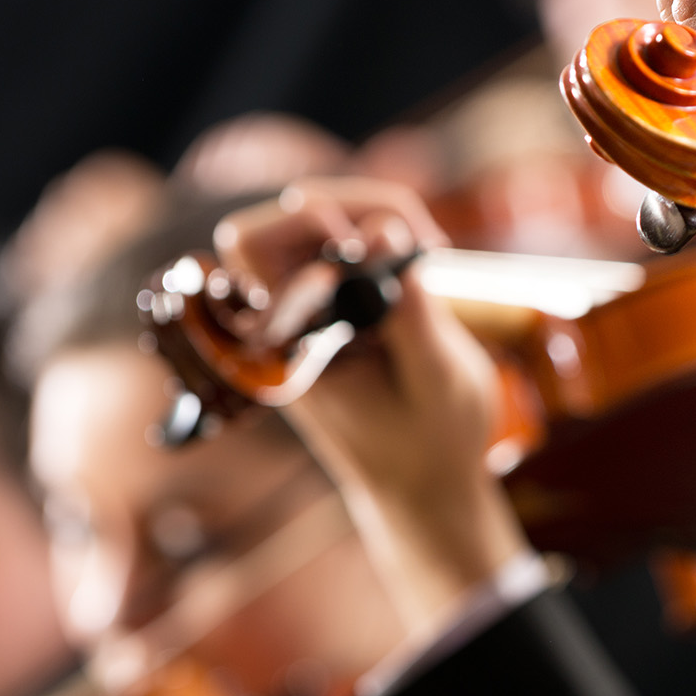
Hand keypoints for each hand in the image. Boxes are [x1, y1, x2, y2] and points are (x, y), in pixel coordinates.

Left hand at [213, 177, 529, 634]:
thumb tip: (389, 232)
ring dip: (366, 214)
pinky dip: (378, 233)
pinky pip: (334, 246)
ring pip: (305, 223)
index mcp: (291, 348)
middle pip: (271, 224)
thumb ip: (409, 309)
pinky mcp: (332, 307)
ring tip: (427, 245)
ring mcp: (305, 313)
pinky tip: (422, 255)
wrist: (422, 489)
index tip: (380, 241)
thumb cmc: (432, 445)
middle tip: (410, 234)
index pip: (256, 247)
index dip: (313, 223)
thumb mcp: (439, 380)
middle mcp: (284, 325)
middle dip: (345, 206)